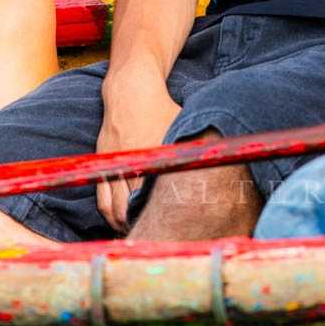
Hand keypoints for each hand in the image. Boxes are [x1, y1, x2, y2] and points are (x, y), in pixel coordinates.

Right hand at [95, 66, 182, 231]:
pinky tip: (119, 220)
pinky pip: (101, 196)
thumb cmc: (163, 108)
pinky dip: (109, 212)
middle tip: (155, 236)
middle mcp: (131, 161)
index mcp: (153, 154)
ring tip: (137, 232)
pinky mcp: (102, 162)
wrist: (131, 90)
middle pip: (131, 206)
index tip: (172, 230)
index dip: (162, 216)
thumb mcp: (183, 126)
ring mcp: (114, 163)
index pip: (154, 196)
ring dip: (123, 223)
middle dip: (141, 224)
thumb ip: (195, 149)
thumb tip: (223, 162)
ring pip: (113, 206)